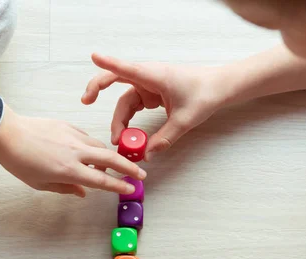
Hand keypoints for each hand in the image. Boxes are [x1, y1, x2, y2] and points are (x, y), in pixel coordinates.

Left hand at [0, 106, 146, 196]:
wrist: (7, 134)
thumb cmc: (19, 162)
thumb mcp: (40, 183)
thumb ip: (65, 188)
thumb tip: (83, 192)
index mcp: (68, 170)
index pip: (101, 180)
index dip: (118, 186)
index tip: (130, 189)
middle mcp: (75, 152)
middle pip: (110, 159)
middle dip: (128, 167)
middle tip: (140, 174)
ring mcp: (73, 136)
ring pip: (100, 146)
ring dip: (108, 156)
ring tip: (108, 165)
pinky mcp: (68, 126)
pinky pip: (86, 137)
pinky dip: (91, 146)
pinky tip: (85, 152)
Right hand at [82, 53, 227, 160]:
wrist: (220, 87)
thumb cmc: (205, 94)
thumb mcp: (185, 120)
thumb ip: (164, 138)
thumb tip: (147, 155)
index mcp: (155, 76)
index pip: (127, 68)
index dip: (109, 63)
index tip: (94, 56)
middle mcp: (148, 78)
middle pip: (116, 82)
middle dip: (99, 90)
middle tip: (85, 101)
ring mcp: (148, 85)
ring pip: (125, 102)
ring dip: (120, 120)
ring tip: (118, 141)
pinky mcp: (151, 94)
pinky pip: (133, 106)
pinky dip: (128, 120)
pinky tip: (127, 135)